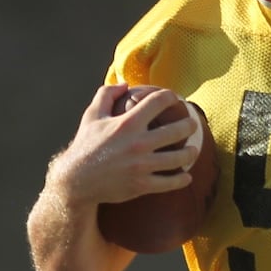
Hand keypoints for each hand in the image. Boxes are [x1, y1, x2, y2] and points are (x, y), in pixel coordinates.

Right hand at [52, 84, 198, 206]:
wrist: (76, 182)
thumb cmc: (86, 146)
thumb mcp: (92, 116)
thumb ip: (106, 95)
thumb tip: (125, 85)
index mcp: (127, 124)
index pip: (158, 102)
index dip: (170, 97)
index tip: (174, 99)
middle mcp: (137, 144)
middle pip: (177, 130)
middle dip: (189, 125)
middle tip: (192, 125)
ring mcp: (141, 166)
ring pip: (178, 158)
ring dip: (190, 153)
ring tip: (193, 150)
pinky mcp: (142, 185)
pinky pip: (170, 183)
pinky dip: (182, 180)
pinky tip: (186, 177)